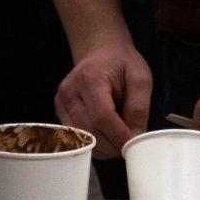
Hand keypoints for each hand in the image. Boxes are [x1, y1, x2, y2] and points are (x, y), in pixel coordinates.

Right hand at [54, 40, 151, 157]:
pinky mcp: (60, 111)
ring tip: (119, 142)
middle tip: (130, 148)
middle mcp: (70, 92)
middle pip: (89, 131)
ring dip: (102, 148)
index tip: (134, 147)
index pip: (102, 117)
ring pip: (80, 138)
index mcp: (90, 79)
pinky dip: (93, 143)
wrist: (100, 51)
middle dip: (112, 146)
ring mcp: (61, 103)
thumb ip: (139, 108)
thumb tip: (135, 137)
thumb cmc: (121, 63)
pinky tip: (107, 137)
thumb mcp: (140, 79)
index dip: (119, 136)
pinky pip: (75, 137)